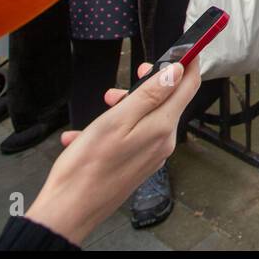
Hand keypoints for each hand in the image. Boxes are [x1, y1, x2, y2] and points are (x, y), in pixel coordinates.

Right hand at [23, 60, 199, 244]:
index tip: (188, 47)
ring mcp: (150, 155)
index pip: (188, 87)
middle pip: (168, 101)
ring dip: (128, 104)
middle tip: (134, 72)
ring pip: (146, 117)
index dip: (189, 63)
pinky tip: (85, 134)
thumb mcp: (117, 120)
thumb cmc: (87, 166)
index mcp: (162, 127)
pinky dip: (112, 128)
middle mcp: (162, 142)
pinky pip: (131, 136)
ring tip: (104, 102)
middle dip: (151, 83)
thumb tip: (177, 72)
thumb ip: (150, 95)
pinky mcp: (136, 165)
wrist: (69, 211)